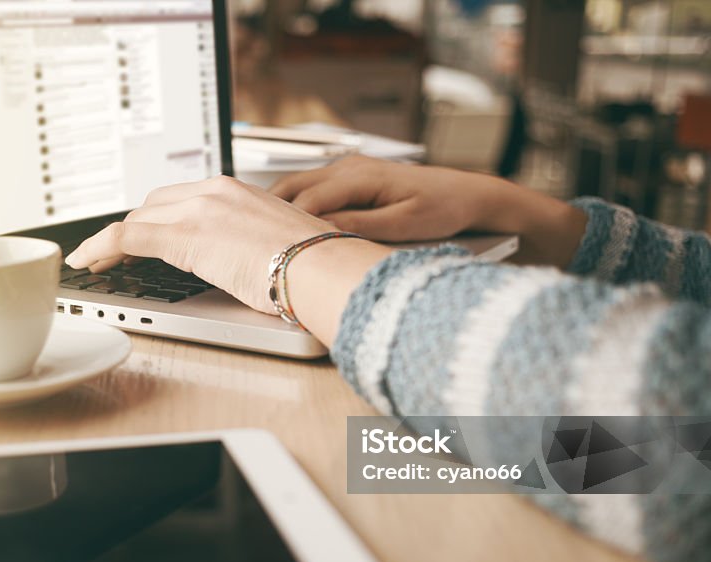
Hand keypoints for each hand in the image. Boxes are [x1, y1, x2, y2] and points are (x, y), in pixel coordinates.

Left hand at [65, 176, 332, 312]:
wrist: (320, 266)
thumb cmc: (310, 264)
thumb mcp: (275, 243)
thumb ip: (250, 243)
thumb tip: (244, 265)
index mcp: (235, 190)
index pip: (181, 198)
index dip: (155, 219)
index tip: (146, 234)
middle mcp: (212, 192)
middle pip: (153, 206)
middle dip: (132, 229)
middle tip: (116, 253)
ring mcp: (197, 211)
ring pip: (137, 221)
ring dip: (111, 242)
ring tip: (96, 262)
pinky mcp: (184, 236)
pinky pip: (126, 238)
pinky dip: (99, 247)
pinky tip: (87, 262)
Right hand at [270, 155, 489, 241]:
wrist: (466, 193)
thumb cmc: (441, 208)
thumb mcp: (403, 224)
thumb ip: (361, 225)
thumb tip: (323, 231)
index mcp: (360, 176)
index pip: (309, 199)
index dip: (287, 223)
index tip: (268, 245)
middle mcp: (349, 167)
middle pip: (293, 186)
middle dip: (267, 210)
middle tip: (244, 235)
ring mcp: (348, 169)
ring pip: (297, 185)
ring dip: (275, 206)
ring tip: (253, 230)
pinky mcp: (351, 177)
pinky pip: (311, 187)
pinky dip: (292, 203)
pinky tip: (282, 223)